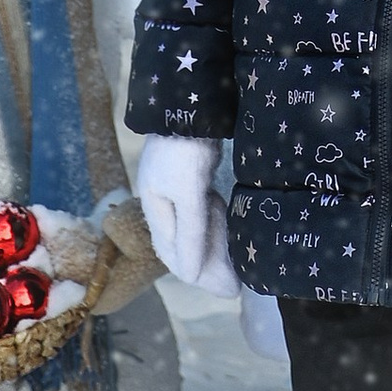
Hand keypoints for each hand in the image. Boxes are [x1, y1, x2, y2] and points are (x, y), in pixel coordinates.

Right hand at [135, 132, 238, 294]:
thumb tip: (190, 276)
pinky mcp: (193, 172)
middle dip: (209, 266)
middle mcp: (163, 199)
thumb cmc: (186, 149)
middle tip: (236, 286)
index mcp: (155, 206)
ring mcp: (177, 185)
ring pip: (196, 227)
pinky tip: (228, 232)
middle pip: (184, 243)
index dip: (198, 274)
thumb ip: (189, 235)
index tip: (226, 290)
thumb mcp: (188, 195)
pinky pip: (204, 210)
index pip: (173, 253)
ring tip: (236, 267)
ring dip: (214, 247)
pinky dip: (215, 225)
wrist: (192, 100)